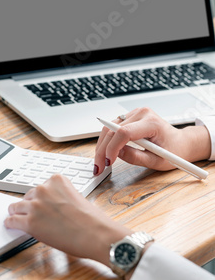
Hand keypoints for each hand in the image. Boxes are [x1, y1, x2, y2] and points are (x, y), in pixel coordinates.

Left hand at [4, 174, 130, 264]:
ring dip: (19, 213)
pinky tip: (12, 225)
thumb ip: (60, 196)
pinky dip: (11, 223)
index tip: (42, 205)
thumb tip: (49, 206)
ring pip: (16, 207)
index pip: (40, 187)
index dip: (41, 198)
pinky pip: (12, 220)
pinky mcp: (30, 222)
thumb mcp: (76, 197)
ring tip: (20, 219)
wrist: (96, 234)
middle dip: (31, 206)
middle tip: (37, 216)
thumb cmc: (91, 220)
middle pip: (28, 196)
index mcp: (56, 180)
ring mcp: (35, 205)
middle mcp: (44, 189)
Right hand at [94, 107, 210, 174]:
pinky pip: (112, 127)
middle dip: (102, 150)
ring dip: (102, 145)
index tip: (108, 162)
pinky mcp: (129, 117)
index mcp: (152, 123)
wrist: (181, 142)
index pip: (125, 132)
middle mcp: (142, 113)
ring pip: (109, 128)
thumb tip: (116, 154)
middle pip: (112, 129)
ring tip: (100, 162)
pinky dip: (106, 141)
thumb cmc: (174, 150)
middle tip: (98, 167)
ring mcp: (135, 113)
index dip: (112, 147)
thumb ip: (136, 158)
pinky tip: (105, 153)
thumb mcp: (157, 161)